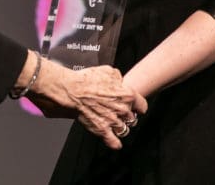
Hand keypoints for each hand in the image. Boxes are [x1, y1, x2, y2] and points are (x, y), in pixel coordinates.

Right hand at [27, 60, 146, 149]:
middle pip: (132, 118)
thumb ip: (118, 78)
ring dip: (120, 127)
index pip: (142, 106)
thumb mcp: (108, 71)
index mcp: (127, 95)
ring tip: (115, 123)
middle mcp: (122, 110)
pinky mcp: (102, 129)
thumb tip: (120, 82)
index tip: (135, 106)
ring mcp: (113, 121)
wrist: (72, 89)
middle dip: (127, 115)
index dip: (138, 105)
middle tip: (119, 112)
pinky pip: (113, 141)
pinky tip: (115, 142)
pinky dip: (115, 143)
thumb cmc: (87, 79)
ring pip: (124, 130)